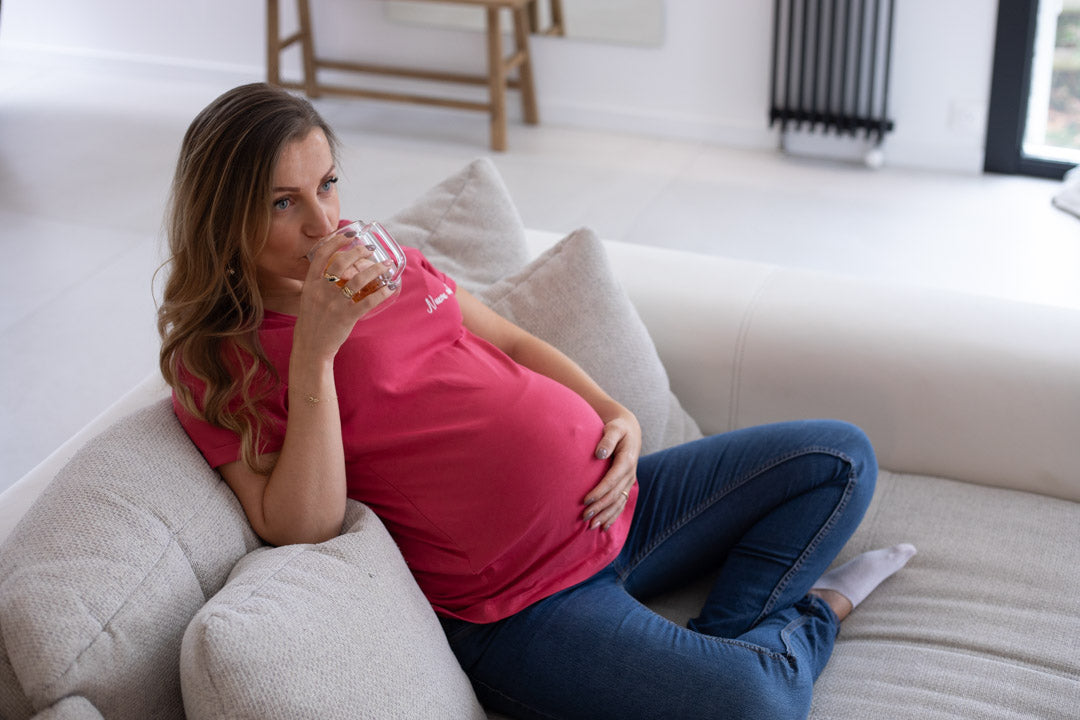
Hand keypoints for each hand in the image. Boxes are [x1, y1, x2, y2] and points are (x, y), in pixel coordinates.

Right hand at [294, 236, 396, 357]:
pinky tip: (390, 288)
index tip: (350, 233)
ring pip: (359, 279)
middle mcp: (321, 290)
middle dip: (360, 252)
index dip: (337, 240)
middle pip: (342, 262)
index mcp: (311, 283)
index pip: (322, 254)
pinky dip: (382, 293)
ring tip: (386, 265)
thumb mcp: (309, 297)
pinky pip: (368, 301)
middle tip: (371, 250)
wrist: (311, 347)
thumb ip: (319, 283)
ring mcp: (334, 303)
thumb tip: (337, 269)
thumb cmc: (311, 322)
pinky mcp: (346, 316)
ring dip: (376, 269)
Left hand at [582, 408, 640, 530]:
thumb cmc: (618, 428)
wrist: (630, 431)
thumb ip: (607, 440)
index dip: (600, 491)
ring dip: (606, 515)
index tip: (585, 500)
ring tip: (592, 526)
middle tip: (584, 517)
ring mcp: (629, 481)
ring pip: (619, 502)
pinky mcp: (626, 485)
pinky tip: (605, 526)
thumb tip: (599, 454)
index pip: (612, 480)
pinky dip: (614, 516)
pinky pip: (621, 503)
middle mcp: (630, 473)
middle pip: (614, 495)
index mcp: (627, 461)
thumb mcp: (614, 428)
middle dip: (600, 507)